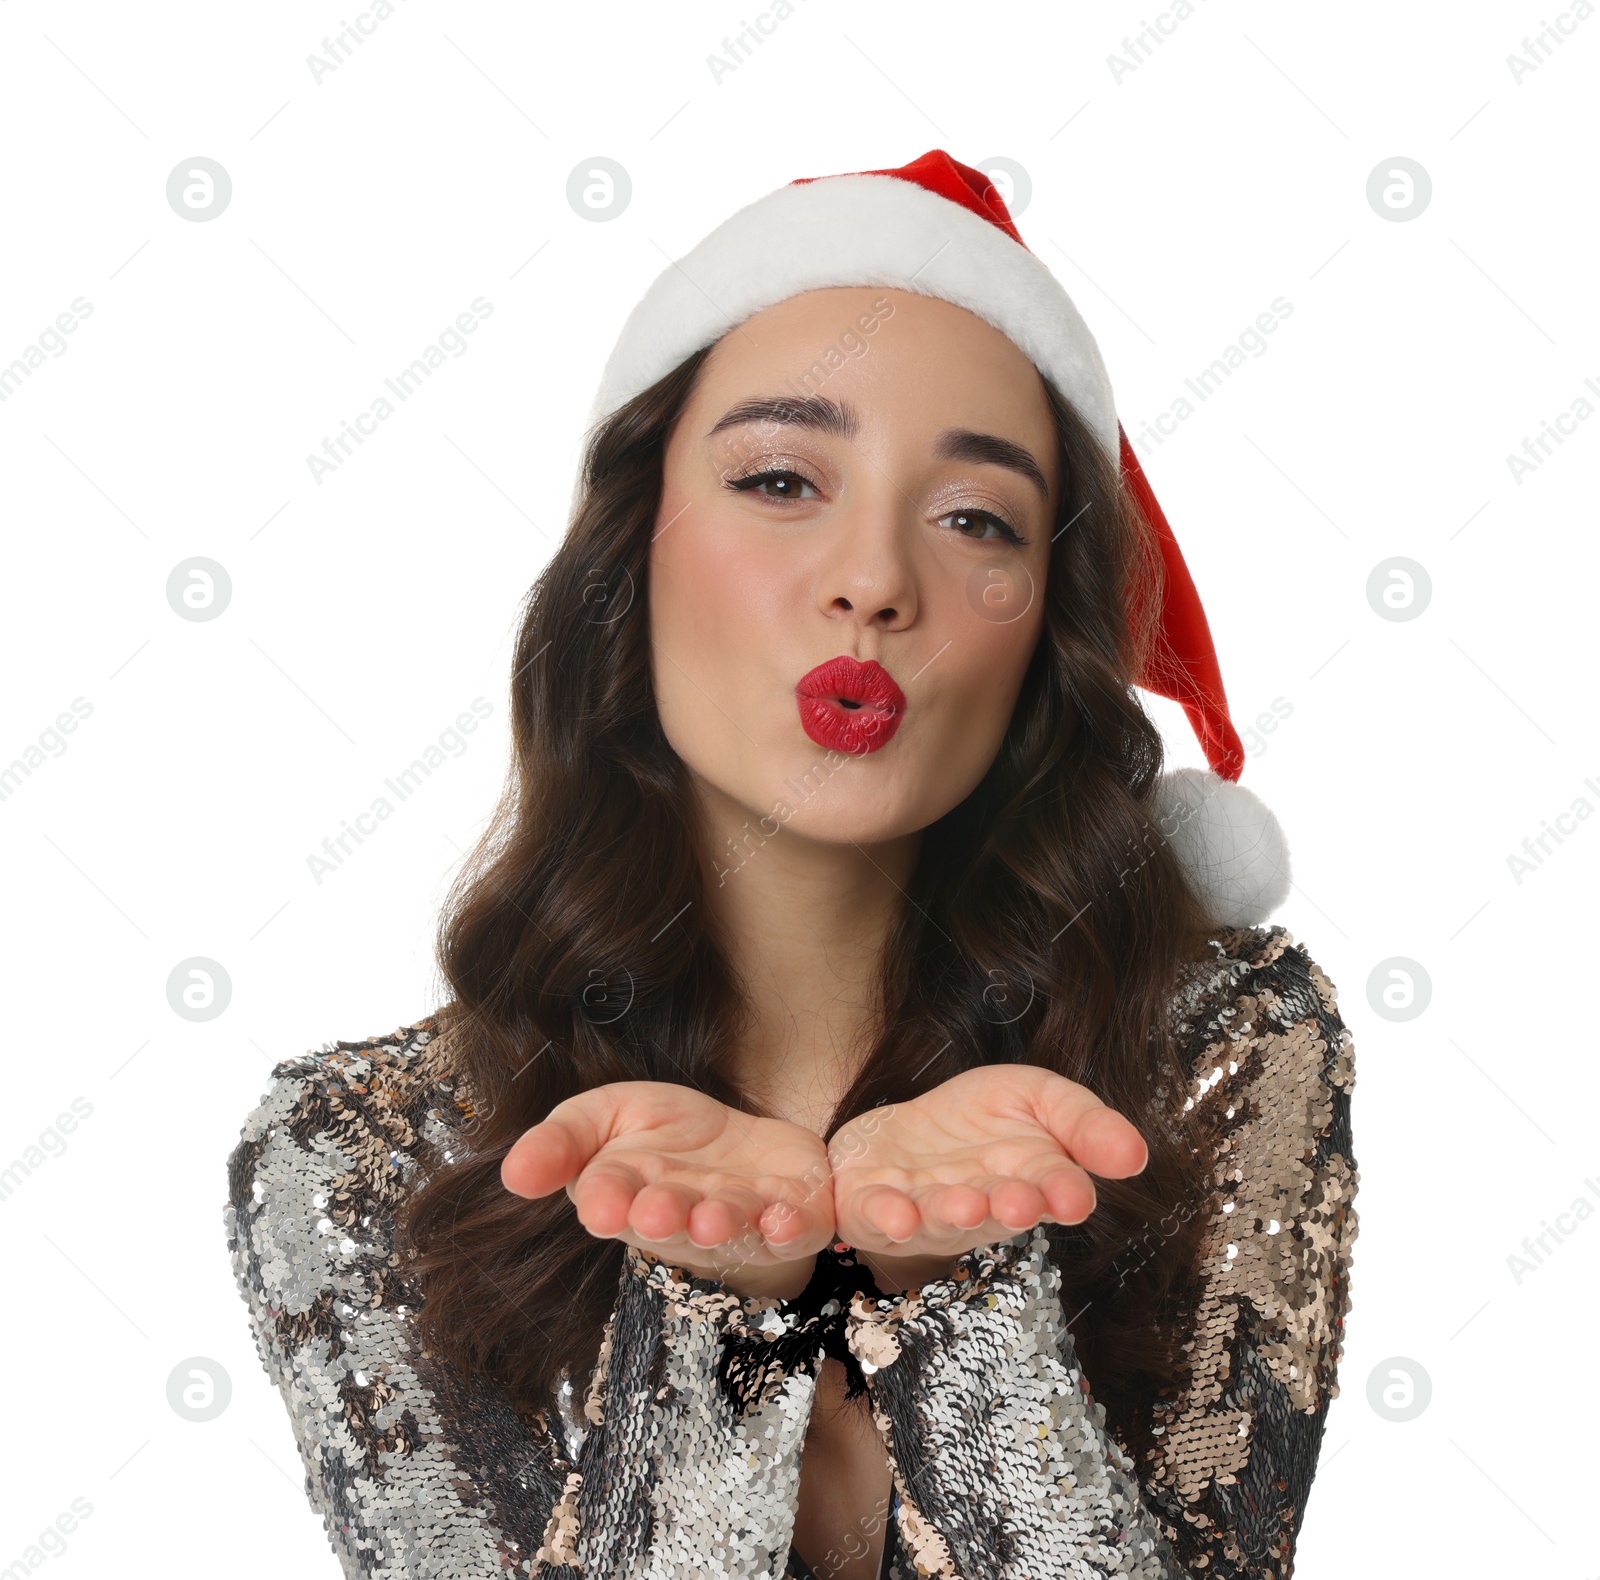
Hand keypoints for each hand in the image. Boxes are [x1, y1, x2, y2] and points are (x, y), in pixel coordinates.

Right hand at [502, 1081, 833, 1299]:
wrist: (740, 1147)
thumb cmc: (662, 1136)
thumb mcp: (602, 1117)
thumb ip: (560, 1141)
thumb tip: (513, 1173)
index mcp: (629, 1193)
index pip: (611, 1198)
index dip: (607, 1201)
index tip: (601, 1202)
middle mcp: (683, 1216)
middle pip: (672, 1219)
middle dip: (665, 1215)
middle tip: (655, 1211)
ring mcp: (741, 1221)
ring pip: (731, 1227)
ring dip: (722, 1225)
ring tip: (713, 1216)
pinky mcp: (794, 1216)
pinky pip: (795, 1228)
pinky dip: (791, 1226)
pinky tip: (783, 1217)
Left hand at [827, 1065, 1148, 1273]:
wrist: (899, 1128)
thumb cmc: (976, 1120)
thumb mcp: (1037, 1095)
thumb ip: (1083, 1121)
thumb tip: (1135, 1154)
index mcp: (1028, 1180)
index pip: (1053, 1190)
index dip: (1063, 1193)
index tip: (1074, 1196)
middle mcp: (981, 1203)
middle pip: (998, 1209)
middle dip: (1009, 1206)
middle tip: (1020, 1202)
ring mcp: (926, 1210)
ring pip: (941, 1217)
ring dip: (953, 1213)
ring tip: (964, 1204)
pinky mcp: (873, 1207)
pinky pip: (878, 1217)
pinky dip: (887, 1218)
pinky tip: (898, 1215)